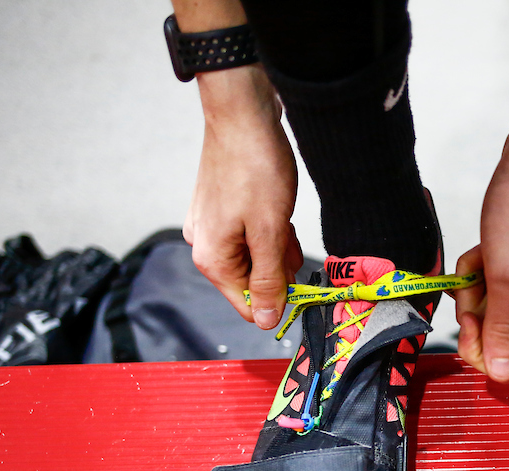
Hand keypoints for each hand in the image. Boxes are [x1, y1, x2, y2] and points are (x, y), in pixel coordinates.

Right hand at [184, 65, 303, 329]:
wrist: (243, 113)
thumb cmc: (255, 168)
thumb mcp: (269, 232)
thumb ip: (268, 280)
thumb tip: (265, 320)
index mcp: (212, 259)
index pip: (248, 305)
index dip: (278, 299)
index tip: (303, 282)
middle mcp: (205, 245)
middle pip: (251, 280)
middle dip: (279, 265)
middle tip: (290, 236)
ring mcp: (211, 225)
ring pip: (255, 255)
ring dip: (278, 245)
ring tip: (283, 218)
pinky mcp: (222, 207)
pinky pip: (251, 233)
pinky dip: (270, 229)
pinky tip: (278, 210)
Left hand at [455, 146, 508, 382]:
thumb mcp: (506, 277)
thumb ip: (501, 329)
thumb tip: (498, 373)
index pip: (507, 366)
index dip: (479, 347)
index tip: (468, 316)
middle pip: (493, 339)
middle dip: (473, 310)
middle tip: (476, 278)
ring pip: (486, 312)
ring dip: (472, 285)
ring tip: (482, 256)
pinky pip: (487, 287)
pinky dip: (477, 270)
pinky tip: (483, 249)